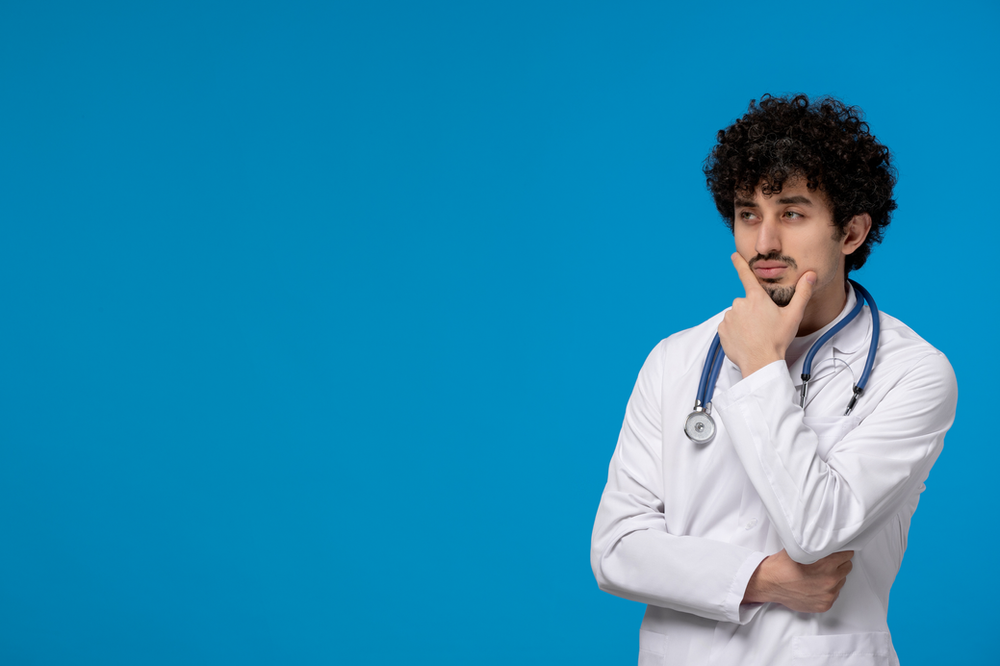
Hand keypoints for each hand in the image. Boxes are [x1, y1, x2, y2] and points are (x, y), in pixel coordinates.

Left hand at [718, 253, 815, 377]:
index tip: (734, 255)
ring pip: (737, 314)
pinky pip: (728, 326)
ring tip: (755, 333)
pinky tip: (745, 339)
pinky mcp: (722, 330)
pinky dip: (735, 331)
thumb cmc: (777, 339)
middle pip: (746, 302)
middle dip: (753, 310)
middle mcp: (739, 304)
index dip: (739, 263)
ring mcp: (729, 317)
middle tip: (764, 324)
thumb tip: (810, 276)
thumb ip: (802, 293)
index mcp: (756, 298)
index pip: (746, 275)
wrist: (761, 362)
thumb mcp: (793, 315)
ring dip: (744, 321)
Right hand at [742, 549, 853, 612]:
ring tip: (819, 575)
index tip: (838, 552)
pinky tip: (815, 585)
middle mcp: (830, 581)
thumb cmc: (781, 567)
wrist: (769, 583)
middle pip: (846, 568)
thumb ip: (816, 547)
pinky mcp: (824, 605)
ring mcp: (828, 595)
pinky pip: (834, 594)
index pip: (847, 555)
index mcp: (826, 565)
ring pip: (841, 582)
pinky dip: (827, 590)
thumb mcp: (799, 549)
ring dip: (834, 577)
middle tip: (827, 563)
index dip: (841, 552)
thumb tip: (828, 544)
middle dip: (838, 564)